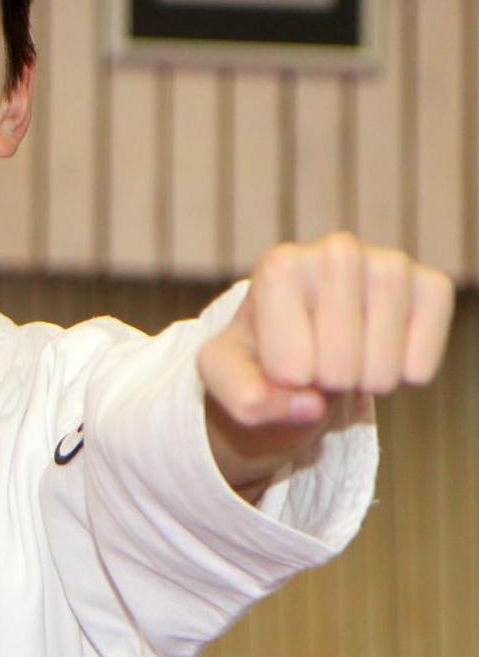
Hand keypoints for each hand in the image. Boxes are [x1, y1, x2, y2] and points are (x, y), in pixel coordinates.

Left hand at [199, 233, 453, 495]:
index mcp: (279, 266)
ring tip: (349, 362)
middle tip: (318, 364)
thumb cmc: (260, 356)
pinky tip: (385, 357)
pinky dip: (406, 377)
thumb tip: (312, 405)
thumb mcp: (225, 378)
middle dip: (326, 384)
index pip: (292, 363)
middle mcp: (337, 251)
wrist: (304, 347)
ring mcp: (389, 264)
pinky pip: (424, 360)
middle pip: (341, 363)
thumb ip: (246, 397)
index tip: (280, 361)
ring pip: (384, 365)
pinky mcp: (431, 286)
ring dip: (365, 383)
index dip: (288, 380)